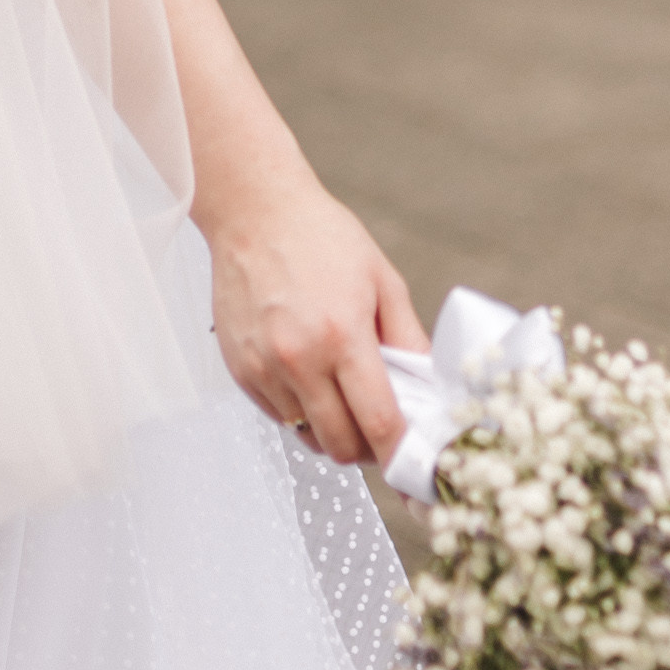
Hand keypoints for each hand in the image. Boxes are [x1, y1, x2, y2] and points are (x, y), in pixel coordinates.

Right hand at [202, 151, 428, 468]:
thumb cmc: (322, 237)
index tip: (411, 459)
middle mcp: (299, 359)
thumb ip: (408, 339)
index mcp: (342, 336)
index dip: (399, 453)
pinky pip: (277, 416)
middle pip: (340, 446)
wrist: (254, 210)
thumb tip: (430, 389)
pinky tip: (310, 377)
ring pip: (306, 436)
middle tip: (379, 429)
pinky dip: (299, 412)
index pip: (377, 423)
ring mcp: (264, 367)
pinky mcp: (240, 369)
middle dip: (367, 449)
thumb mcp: (382, 279)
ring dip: (331, 431)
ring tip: (343, 398)